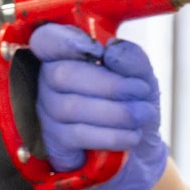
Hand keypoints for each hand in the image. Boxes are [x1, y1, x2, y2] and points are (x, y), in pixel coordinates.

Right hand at [28, 23, 165, 189]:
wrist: (141, 149)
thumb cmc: (133, 104)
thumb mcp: (142, 76)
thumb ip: (131, 58)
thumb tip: (111, 51)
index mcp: (67, 56)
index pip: (46, 40)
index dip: (65, 42)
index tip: (98, 51)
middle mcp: (49, 82)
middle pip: (62, 75)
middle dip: (108, 84)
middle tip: (140, 91)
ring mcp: (48, 113)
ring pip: (72, 107)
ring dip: (116, 112)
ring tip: (143, 114)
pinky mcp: (55, 142)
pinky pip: (78, 135)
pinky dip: (111, 135)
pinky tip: (131, 135)